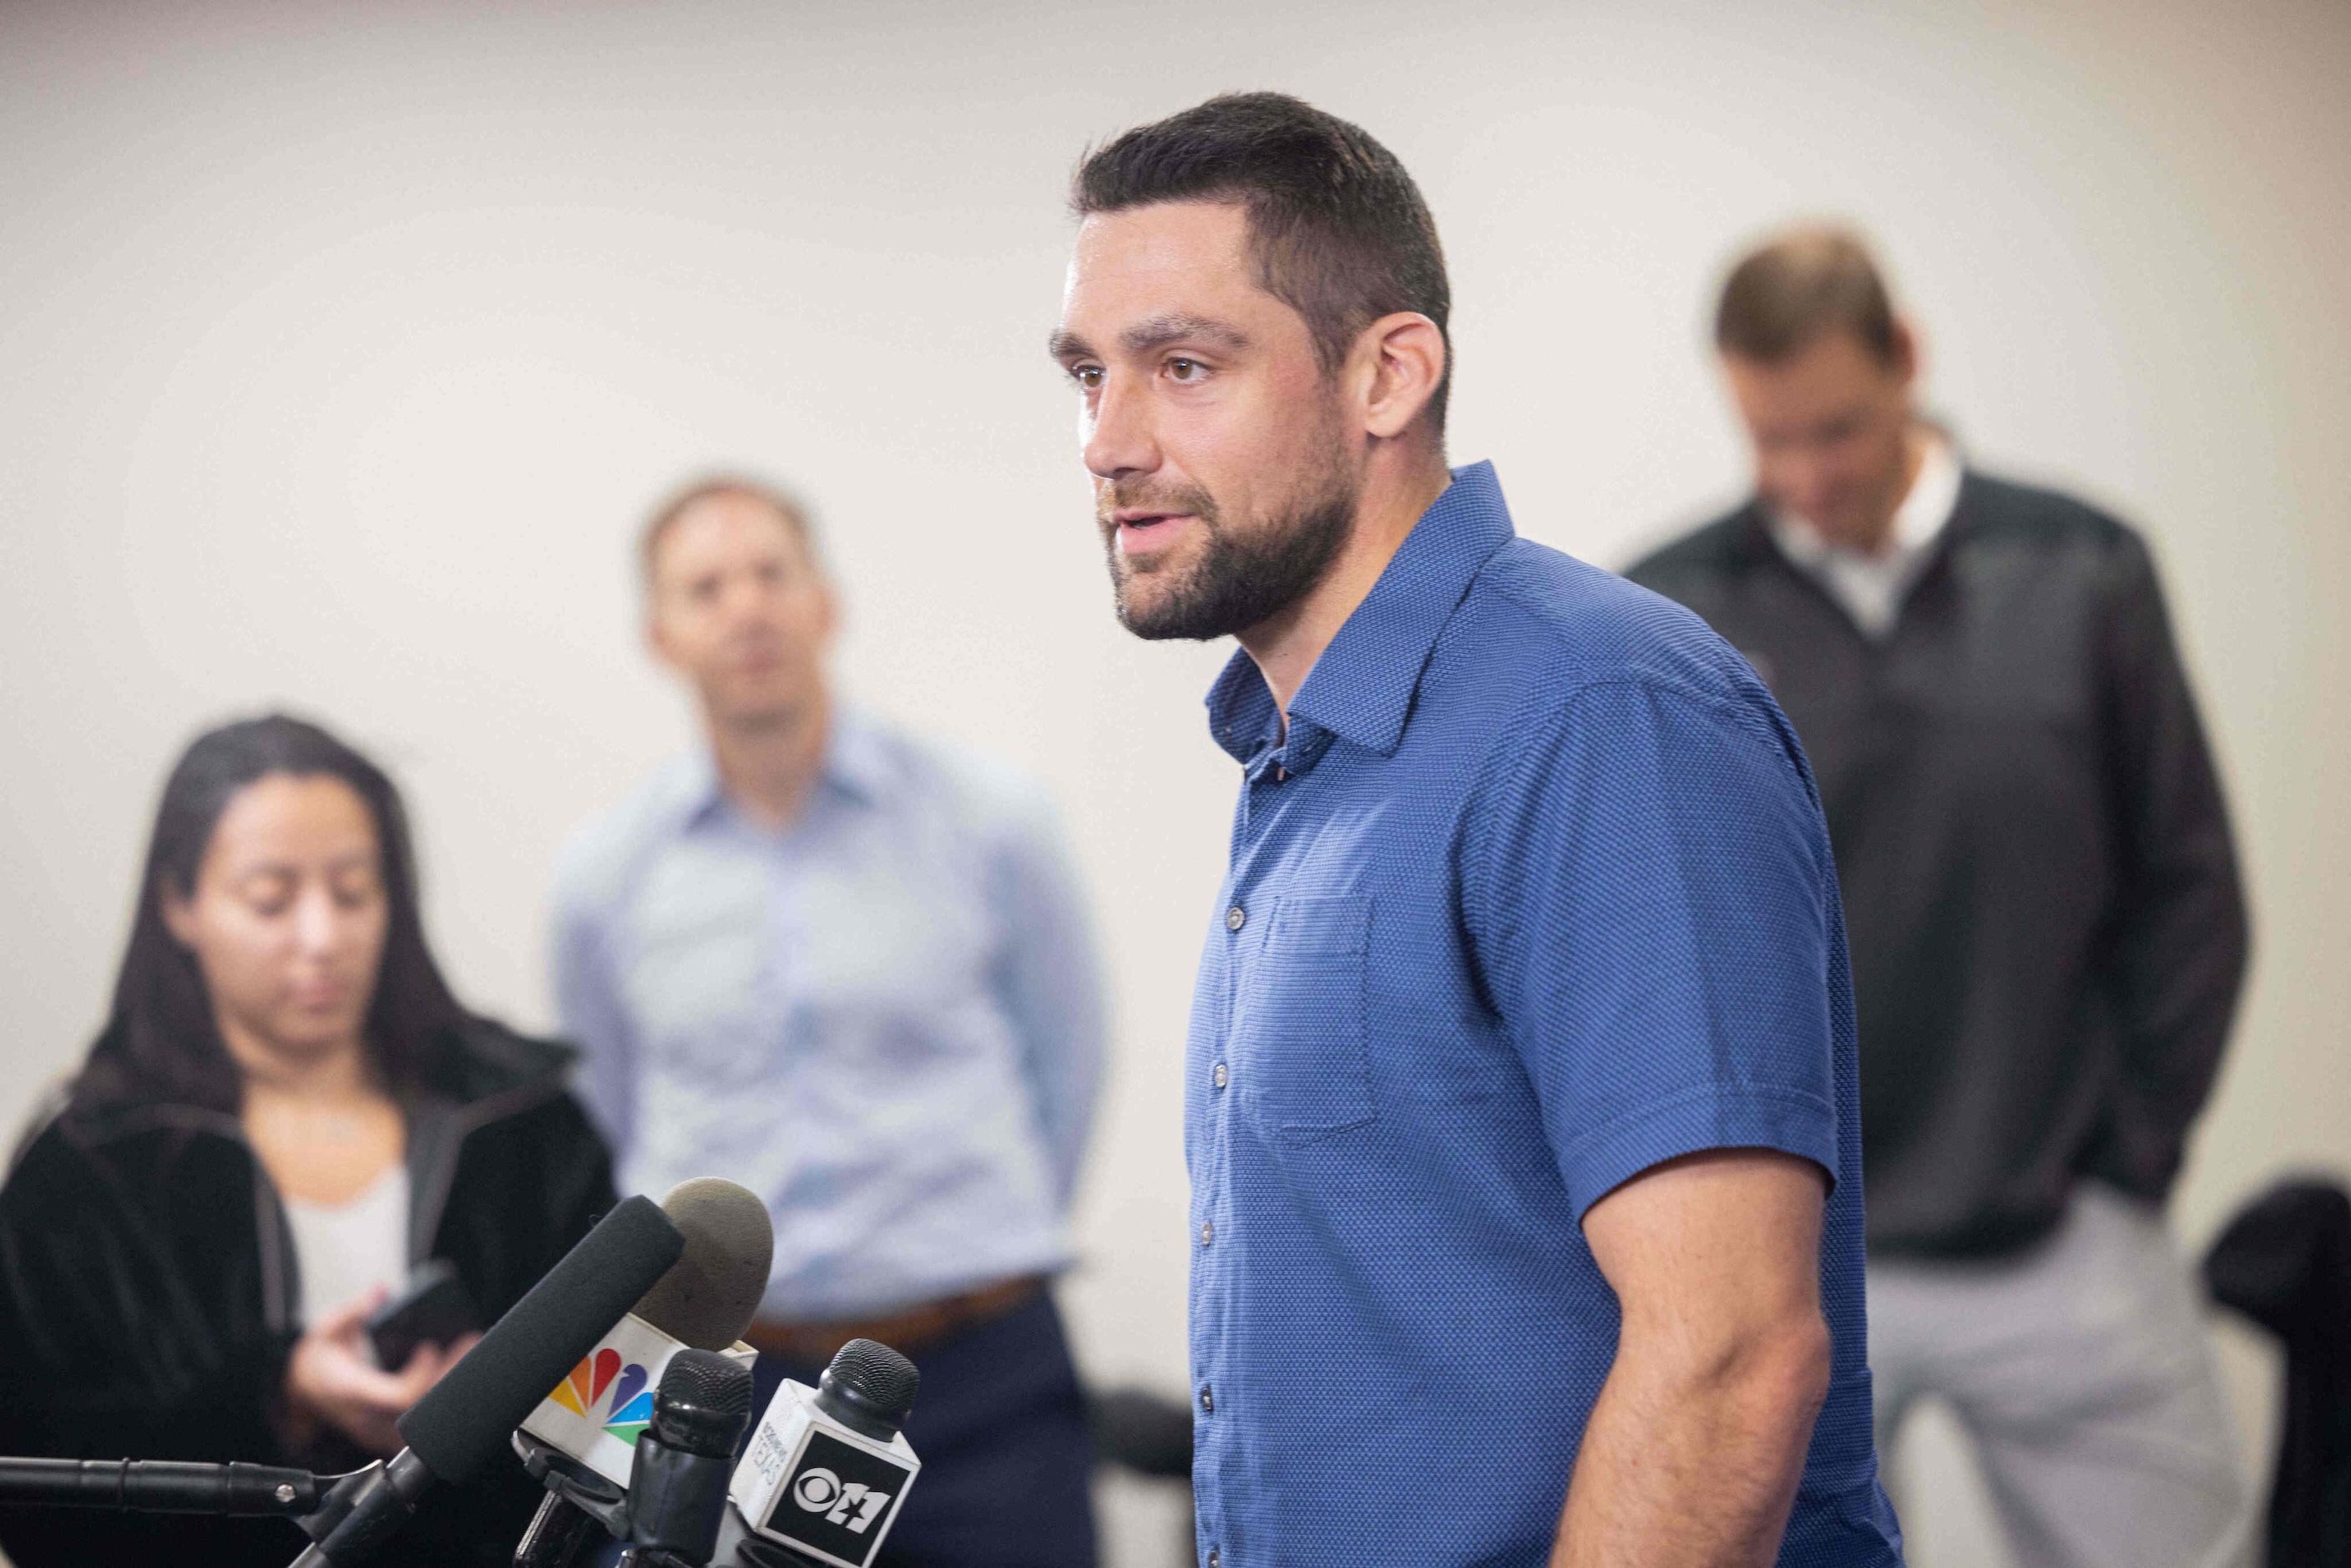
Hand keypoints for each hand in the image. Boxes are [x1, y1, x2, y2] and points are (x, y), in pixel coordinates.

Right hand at [284, 1287, 480, 1455]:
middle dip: (450, 1377)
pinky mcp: (387, 1430)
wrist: (304, 1389)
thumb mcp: (327, 1331)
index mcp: (353, 1393)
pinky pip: (419, 1422)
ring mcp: (378, 1429)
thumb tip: (381, 1291)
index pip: (398, 1396)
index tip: (430, 1346)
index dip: (421, 1374)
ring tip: (467, 1354)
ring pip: (424, 1420)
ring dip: (449, 1389)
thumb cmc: (318, 1361)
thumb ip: (354, 1311)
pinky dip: (439, 1400)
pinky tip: (453, 1374)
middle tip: (469, 1343)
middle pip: (421, 1408)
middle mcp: (368, 1417)